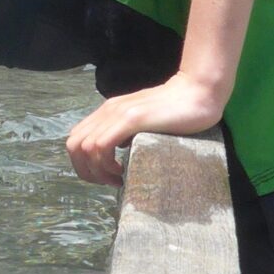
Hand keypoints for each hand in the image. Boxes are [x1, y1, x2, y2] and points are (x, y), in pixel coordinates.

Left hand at [65, 71, 226, 185]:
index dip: (84, 163)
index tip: (105, 176)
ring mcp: (118, 113)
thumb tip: (117, 156)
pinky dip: (105, 164)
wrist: (199, 92)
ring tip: (118, 178)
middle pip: (74, 145)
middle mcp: (108, 111)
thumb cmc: (178, 112)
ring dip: (97, 170)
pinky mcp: (132, 118)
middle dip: (86, 171)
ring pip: (84, 147)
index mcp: (108, 112)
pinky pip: (101, 145)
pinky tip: (123, 171)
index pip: (76, 139)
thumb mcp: (144, 123)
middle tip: (110, 182)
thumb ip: (127, 134)